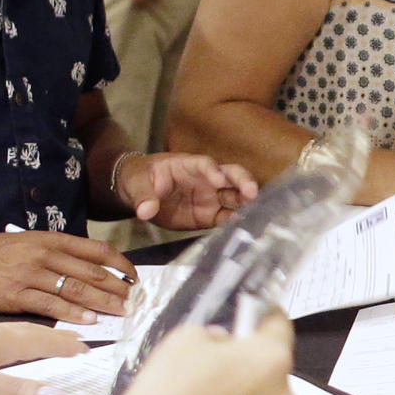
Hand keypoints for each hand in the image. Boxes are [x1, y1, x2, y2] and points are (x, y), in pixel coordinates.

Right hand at [0, 228, 137, 323]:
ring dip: (103, 303)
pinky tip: (89, 320)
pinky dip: (73, 313)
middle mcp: (46, 255)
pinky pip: (51, 305)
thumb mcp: (28, 243)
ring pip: (76, 289)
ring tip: (122, 313)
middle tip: (136, 303)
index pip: (97, 251)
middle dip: (118, 289)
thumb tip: (85, 268)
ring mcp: (31, 275)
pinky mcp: (16, 295)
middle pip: (92, 272)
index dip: (121, 265)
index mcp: (52, 240)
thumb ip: (56, 254)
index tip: (135, 279)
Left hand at [0, 320, 87, 394]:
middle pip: (27, 334)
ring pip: (6, 340)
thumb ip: (16, 392)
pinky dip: (2, 355)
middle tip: (73, 343)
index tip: (88, 346)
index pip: (42, 339)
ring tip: (40, 348)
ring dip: (29, 343)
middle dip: (52, 339)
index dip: (65, 344)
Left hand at [116, 152, 257, 228]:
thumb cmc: (140, 178)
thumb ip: (143, 196)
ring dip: (246, 203)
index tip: (217, 180)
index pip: (205, 164)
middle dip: (243, 182)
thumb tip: (145, 210)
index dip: (213, 170)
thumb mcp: (136, 184)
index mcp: (188, 166)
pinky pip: (226, 219)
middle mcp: (205, 180)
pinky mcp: (209, 216)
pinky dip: (236, 223)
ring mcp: (210, 198)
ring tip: (257, 212)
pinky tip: (244, 229)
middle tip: (252, 193)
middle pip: (230, 176)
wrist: (137, 193)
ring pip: (234, 197)